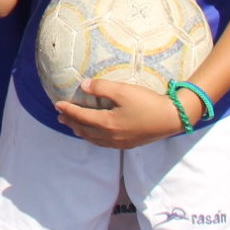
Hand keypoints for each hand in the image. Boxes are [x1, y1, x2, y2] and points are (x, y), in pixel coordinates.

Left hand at [57, 77, 196, 148]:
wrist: (172, 118)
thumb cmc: (148, 103)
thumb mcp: (123, 90)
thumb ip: (102, 88)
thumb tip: (84, 85)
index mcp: (106, 123)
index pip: (81, 117)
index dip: (68, 110)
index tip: (57, 104)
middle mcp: (110, 136)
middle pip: (84, 130)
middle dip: (71, 122)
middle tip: (60, 116)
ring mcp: (120, 142)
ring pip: (93, 139)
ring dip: (81, 132)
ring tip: (74, 126)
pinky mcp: (129, 143)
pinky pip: (104, 143)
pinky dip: (94, 138)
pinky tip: (96, 134)